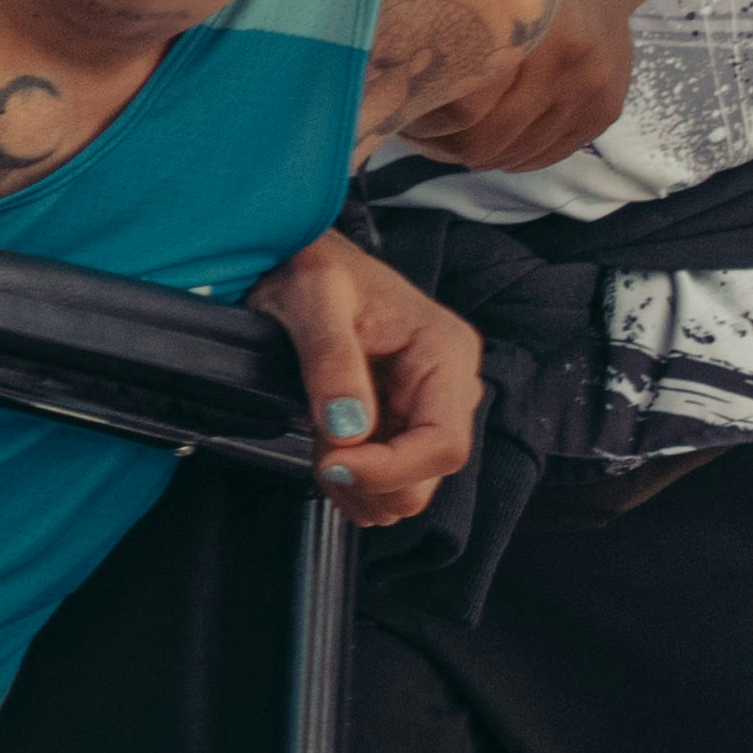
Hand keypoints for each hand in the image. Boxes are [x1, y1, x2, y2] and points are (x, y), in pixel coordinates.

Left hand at [249, 229, 484, 526]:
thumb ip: (331, 360)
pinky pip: (389, 480)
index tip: (331, 463)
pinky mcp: (403, 424)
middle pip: (428, 477)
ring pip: (408, 489)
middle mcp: (449, 385)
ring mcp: (428, 408)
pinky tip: (328, 450)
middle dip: (368, 481)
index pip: (444, 445)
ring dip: (358, 486)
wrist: (303, 264)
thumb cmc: (314, 269)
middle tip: (319, 452)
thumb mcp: (312, 299)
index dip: (390, 471)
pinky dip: (354, 482)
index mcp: (445, 351)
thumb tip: (348, 427)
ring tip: (320, 446)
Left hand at [401, 0, 644, 176]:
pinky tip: (492, 141)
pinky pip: (548, 155)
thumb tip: (384, 82)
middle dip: (449, 146)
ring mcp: (594, 90)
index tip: (401, 117)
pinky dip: (515, 156)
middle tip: (420, 136)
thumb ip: (446, 32)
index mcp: (534, 29)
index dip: (427, 124)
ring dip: (482, 155)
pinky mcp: (606, 110)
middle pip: (492, 140)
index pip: (468, 110)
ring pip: (519, 154)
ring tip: (451, 138)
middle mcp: (570, 64)